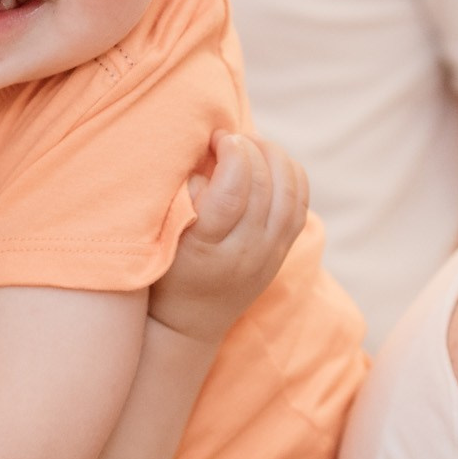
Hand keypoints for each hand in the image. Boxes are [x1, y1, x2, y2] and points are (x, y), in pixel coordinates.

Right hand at [147, 131, 308, 339]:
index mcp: (207, 248)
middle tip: (230, 136)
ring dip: (275, 157)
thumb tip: (207, 158)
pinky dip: (292, 174)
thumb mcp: (157, 237)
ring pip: (290, 193)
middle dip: (250, 148)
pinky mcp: (283, 253)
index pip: (234, 190)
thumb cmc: (163, 271)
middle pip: (264, 186)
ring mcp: (269, 255)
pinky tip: (273, 161)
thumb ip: (180, 196)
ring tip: (252, 143)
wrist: (188, 322)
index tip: (216, 137)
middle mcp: (245, 253)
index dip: (232, 153)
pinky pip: (300, 204)